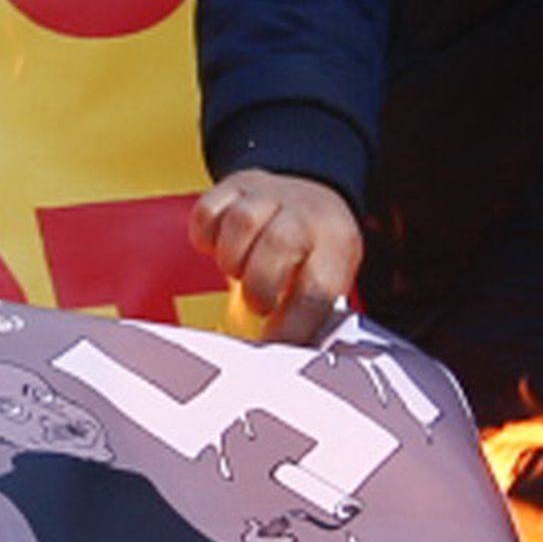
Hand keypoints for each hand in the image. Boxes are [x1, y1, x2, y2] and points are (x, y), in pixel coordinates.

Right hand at [196, 170, 363, 334]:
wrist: (314, 193)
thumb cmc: (318, 249)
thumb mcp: (329, 278)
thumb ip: (307, 317)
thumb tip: (282, 355)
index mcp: (336, 246)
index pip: (316, 290)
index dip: (291, 326)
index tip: (272, 345)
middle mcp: (306, 214)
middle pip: (279, 243)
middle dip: (259, 286)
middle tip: (258, 303)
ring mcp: (271, 194)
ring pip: (242, 222)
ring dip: (232, 260)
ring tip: (239, 272)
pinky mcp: (237, 186)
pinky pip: (208, 210)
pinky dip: (206, 236)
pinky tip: (220, 246)